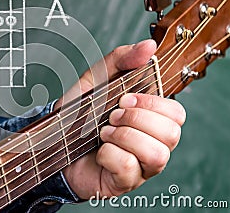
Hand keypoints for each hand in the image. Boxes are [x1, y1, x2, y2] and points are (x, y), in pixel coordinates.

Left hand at [57, 39, 185, 198]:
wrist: (52, 141)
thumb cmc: (80, 113)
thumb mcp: (96, 79)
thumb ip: (121, 60)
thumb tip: (149, 46)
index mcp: (149, 119)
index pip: (176, 113)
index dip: (153, 104)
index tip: (124, 97)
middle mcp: (151, 143)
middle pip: (171, 133)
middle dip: (137, 119)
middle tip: (112, 115)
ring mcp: (140, 166)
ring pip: (157, 155)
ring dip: (125, 137)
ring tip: (104, 132)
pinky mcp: (124, 182)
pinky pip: (130, 169)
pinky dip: (110, 154)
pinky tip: (99, 150)